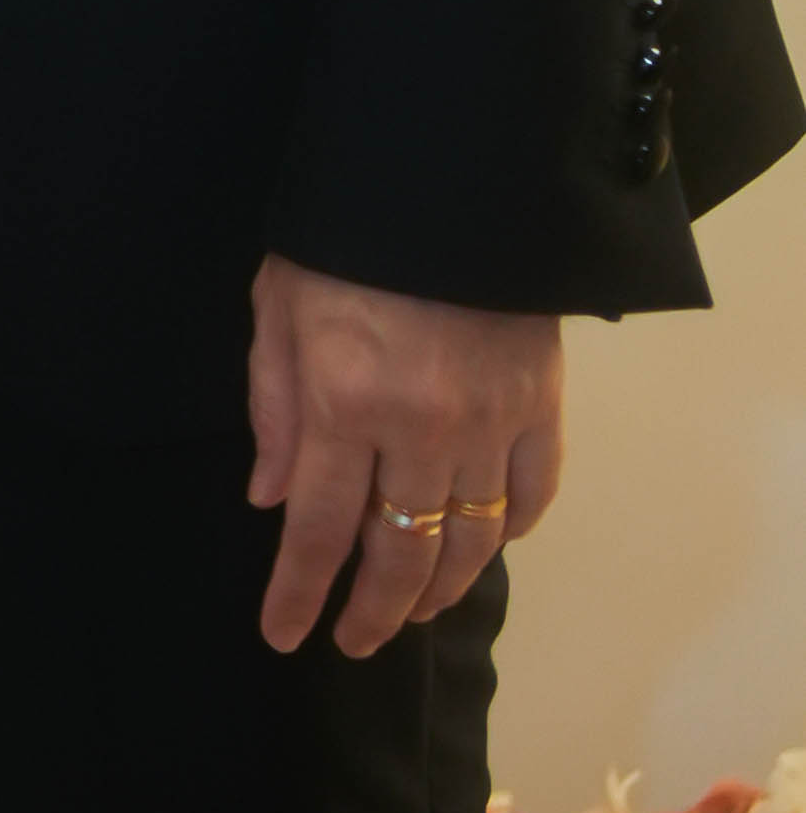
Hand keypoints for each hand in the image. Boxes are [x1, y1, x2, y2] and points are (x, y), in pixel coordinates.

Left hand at [246, 254, 565, 658]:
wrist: (449, 171)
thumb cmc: (344, 234)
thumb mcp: (278, 305)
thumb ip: (274, 407)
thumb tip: (270, 500)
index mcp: (345, 404)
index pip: (320, 530)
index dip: (300, 594)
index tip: (285, 637)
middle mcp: (421, 429)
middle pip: (401, 553)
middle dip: (373, 611)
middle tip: (354, 641)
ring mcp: (492, 421)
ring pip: (472, 540)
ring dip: (441, 588)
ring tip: (413, 609)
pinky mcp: (543, 402)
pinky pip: (533, 491)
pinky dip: (510, 530)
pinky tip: (485, 544)